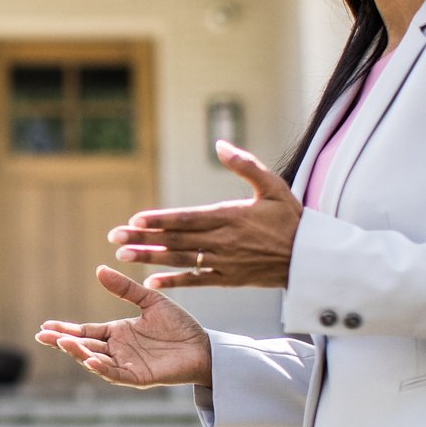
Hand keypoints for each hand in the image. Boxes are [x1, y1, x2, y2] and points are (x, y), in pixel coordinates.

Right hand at [36, 265, 212, 387]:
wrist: (205, 347)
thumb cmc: (179, 325)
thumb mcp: (150, 301)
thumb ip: (125, 289)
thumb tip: (99, 270)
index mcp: (117, 333)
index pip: (85, 332)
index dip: (66, 330)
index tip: (46, 326)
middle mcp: (118, 350)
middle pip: (84, 346)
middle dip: (63, 342)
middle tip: (43, 336)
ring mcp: (126, 365)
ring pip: (95, 360)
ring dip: (78, 353)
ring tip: (62, 343)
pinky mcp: (139, 377)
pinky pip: (116, 374)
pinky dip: (102, 368)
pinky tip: (89, 359)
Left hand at [107, 141, 302, 289]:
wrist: (311, 258)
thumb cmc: (291, 219)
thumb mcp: (274, 187)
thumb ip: (246, 165)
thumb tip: (220, 144)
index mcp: (231, 216)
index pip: (188, 218)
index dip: (160, 220)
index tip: (134, 220)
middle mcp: (224, 241)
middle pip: (176, 239)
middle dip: (143, 239)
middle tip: (114, 238)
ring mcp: (225, 263)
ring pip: (181, 259)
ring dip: (150, 258)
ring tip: (123, 256)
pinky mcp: (229, 280)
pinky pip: (196, 281)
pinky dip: (173, 282)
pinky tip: (150, 282)